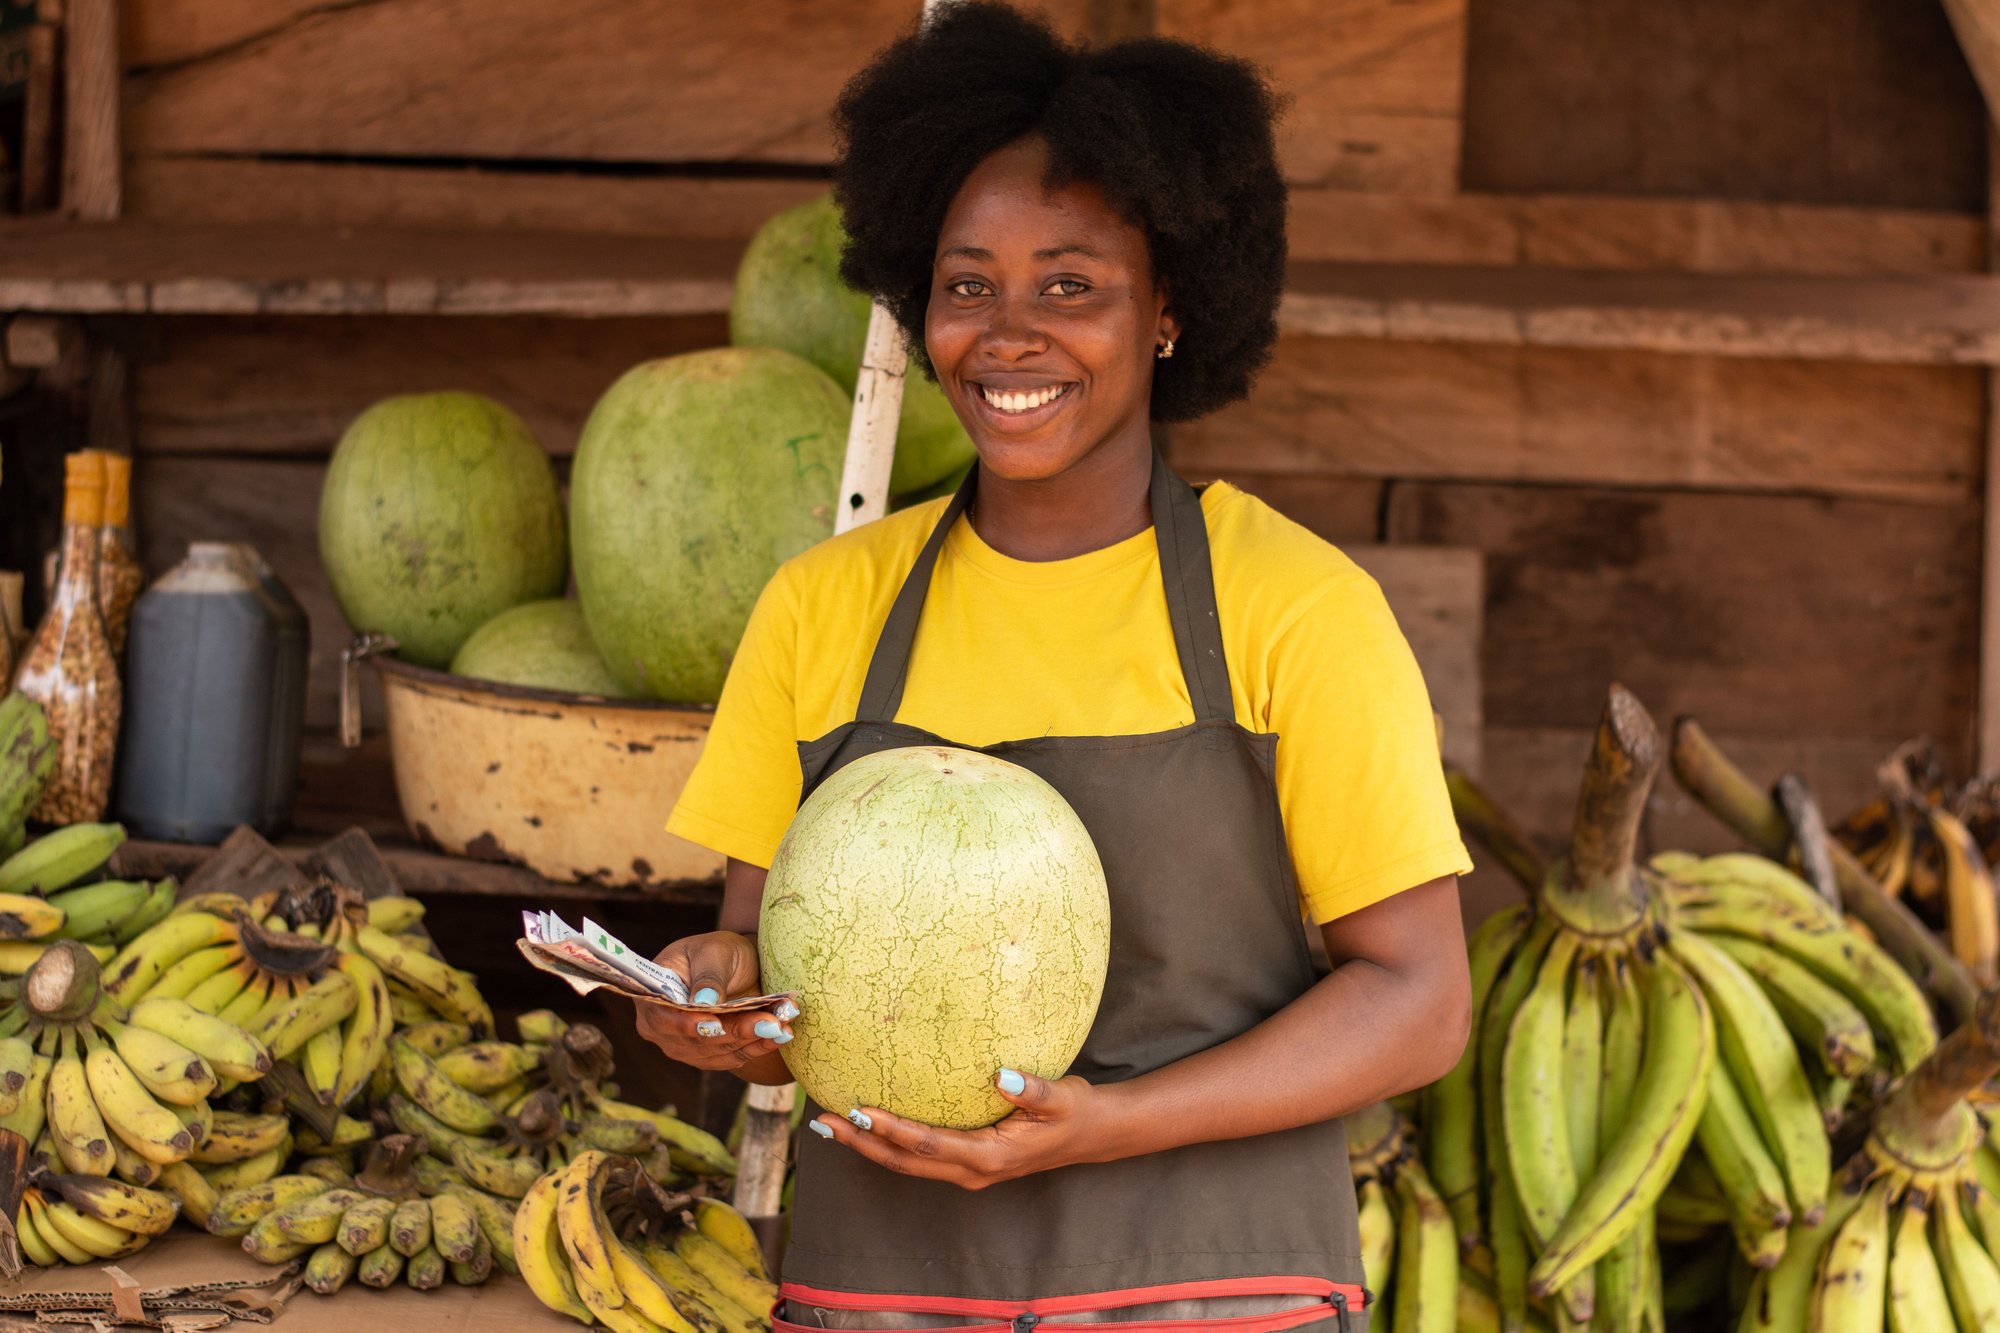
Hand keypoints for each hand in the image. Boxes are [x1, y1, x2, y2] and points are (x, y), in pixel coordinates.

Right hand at [632, 931, 797, 1071]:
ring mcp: (682, 1046)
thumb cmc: (719, 952)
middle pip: (694, 1040)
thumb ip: (708, 975)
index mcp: (652, 995)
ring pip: (717, 1052)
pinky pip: (732, 1058)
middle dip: (735, 1031)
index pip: (662, 1017)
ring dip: (752, 1040)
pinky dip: (758, 1047)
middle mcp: (660, 1026)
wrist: (737, 966)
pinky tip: (781, 1036)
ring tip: (782, 1025)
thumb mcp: (715, 952)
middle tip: (770, 1021)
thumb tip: (703, 1002)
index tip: (715, 1023)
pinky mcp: (707, 1057)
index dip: (686, 1024)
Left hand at [807, 1068, 1121, 1190]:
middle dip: (861, 1143)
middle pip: (904, 1162)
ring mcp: (968, 1171)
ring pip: (908, 1164)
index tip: (858, 1110)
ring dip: (868, 1146)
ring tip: (832, 1124)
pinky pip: (920, 1156)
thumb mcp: (1062, 1098)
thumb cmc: (1076, 1111)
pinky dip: (890, 1143)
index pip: (927, 1145)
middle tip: (822, 1120)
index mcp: (988, 1156)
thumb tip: (1005, 1076)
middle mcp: (972, 1171)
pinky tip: (871, 1124)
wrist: (1093, 1135)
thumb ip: (1034, 1090)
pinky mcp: (968, 1162)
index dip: (890, 1129)